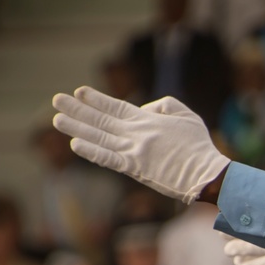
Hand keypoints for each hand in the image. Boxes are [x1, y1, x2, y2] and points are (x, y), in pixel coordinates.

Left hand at [51, 87, 229, 203]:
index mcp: (148, 119)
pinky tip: (75, 144)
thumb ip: (163, 106)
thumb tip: (144, 109)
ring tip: (57, 119)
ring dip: (77, 127)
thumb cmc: (200, 147)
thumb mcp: (187, 116)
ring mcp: (134, 150)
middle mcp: (136, 133)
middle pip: (101, 119)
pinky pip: (108, 158)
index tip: (79, 92)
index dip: (96, 99)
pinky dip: (91, 151)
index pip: (116, 107)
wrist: (206, 173)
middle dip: (78, 109)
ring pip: (99, 137)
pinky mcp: (135, 168)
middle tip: (57, 100)